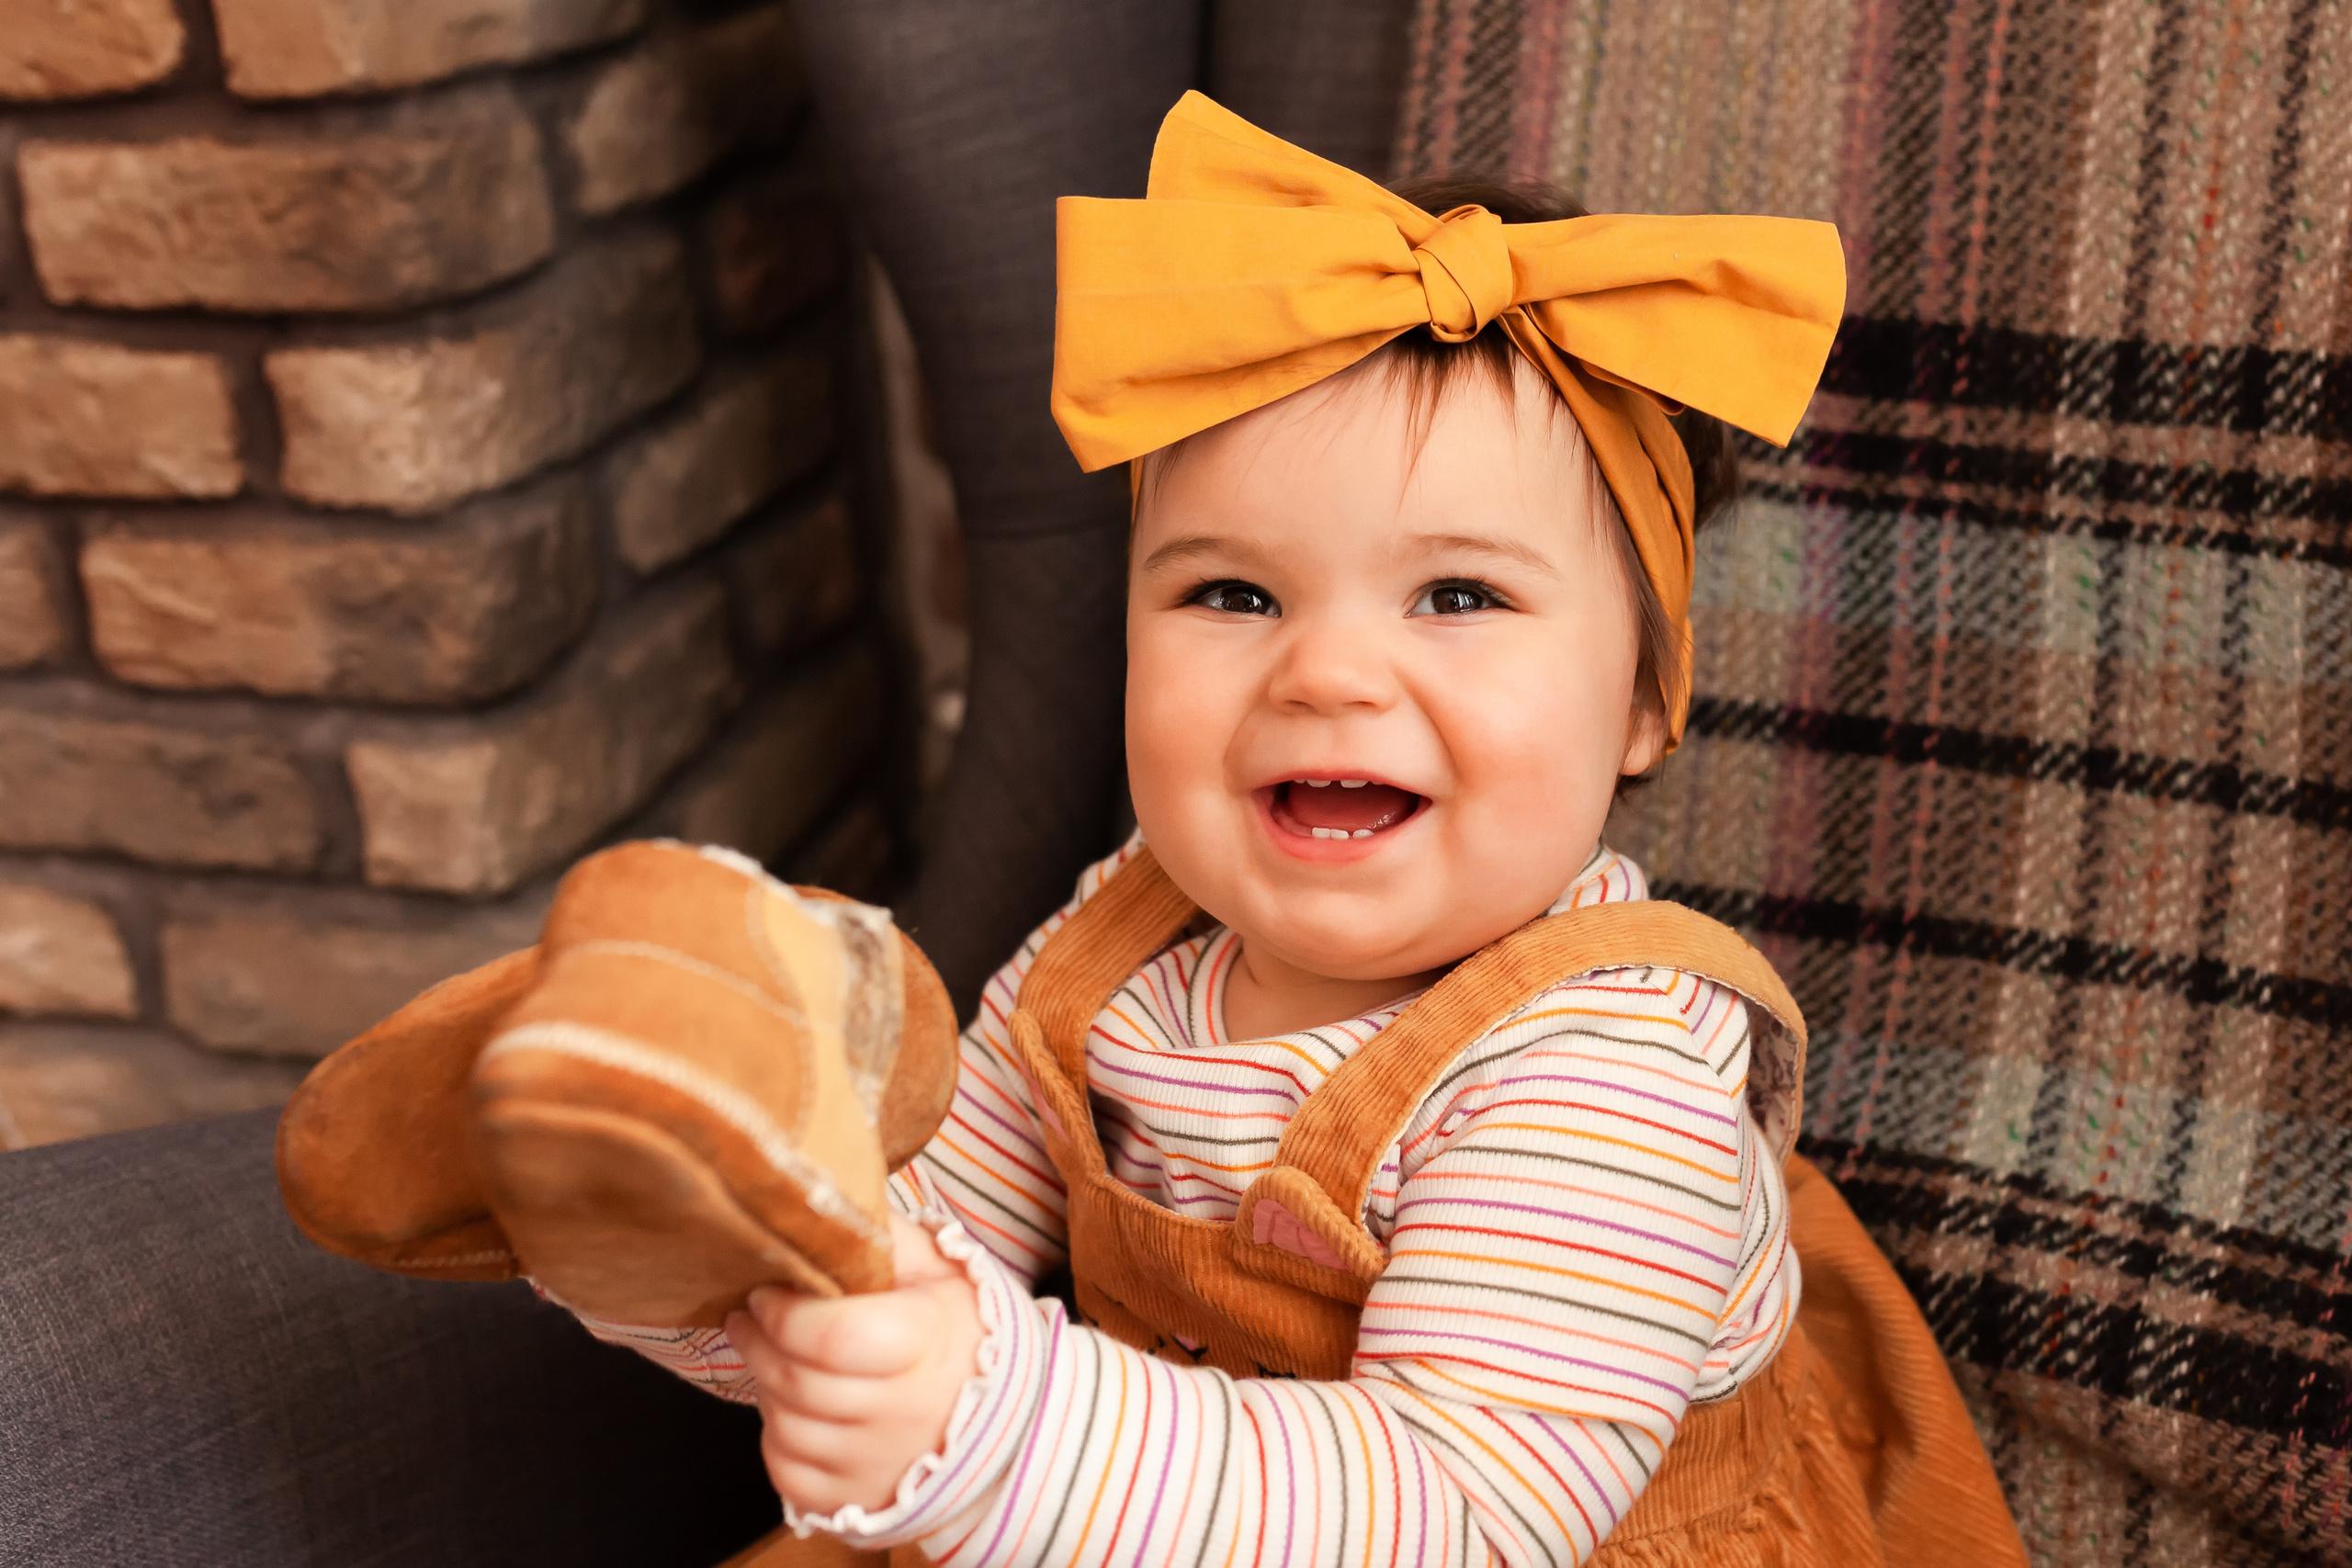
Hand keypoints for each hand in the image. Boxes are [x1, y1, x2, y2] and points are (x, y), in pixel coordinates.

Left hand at [728, 1213, 984, 1516]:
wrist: (1005, 1418)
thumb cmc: (959, 1329)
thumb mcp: (939, 1266)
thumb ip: (883, 1233)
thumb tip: (825, 1193)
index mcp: (927, 1344)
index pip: (832, 1337)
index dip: (784, 1313)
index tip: (769, 1290)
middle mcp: (904, 1413)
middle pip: (797, 1380)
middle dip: (758, 1340)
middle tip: (751, 1313)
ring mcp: (878, 1464)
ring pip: (784, 1424)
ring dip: (766, 1383)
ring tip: (775, 1354)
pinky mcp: (855, 1499)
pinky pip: (786, 1468)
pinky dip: (777, 1433)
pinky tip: (794, 1404)